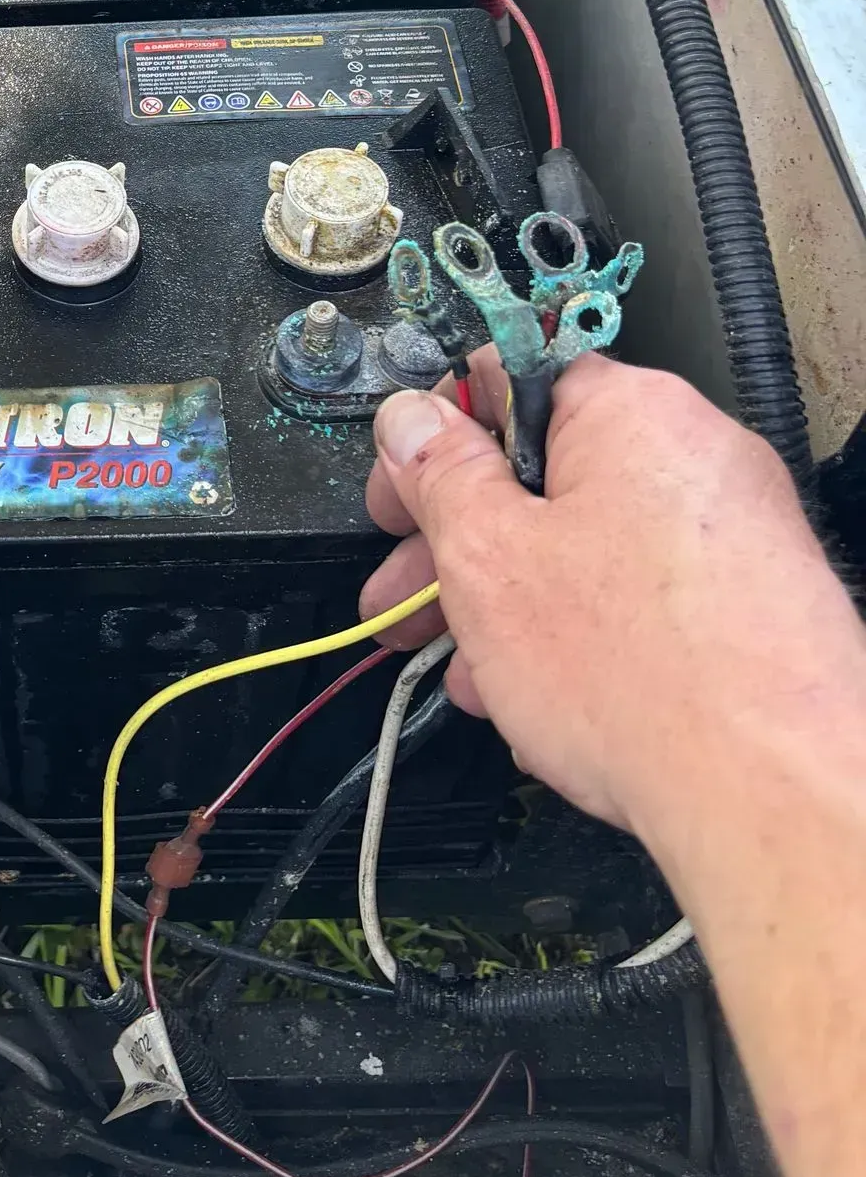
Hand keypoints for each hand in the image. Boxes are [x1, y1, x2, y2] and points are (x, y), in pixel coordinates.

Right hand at [359, 352, 859, 846]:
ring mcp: (736, 536)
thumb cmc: (647, 679)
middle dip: (459, 547)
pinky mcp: (754, 609)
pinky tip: (542, 704)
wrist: (777, 798)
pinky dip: (585, 641)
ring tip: (469, 674)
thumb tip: (413, 421)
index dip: (435, 434)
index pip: (511, 378)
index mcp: (632, 413)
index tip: (399, 492)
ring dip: (512, 608)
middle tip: (405, 597)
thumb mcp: (488, 561)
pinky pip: (643, 603)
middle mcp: (698, 456)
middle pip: (546, 476)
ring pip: (589, 550)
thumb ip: (440, 476)